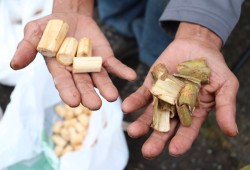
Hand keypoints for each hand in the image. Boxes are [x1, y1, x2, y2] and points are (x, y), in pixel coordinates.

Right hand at [10, 13, 135, 109]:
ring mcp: (92, 66)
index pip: (63, 82)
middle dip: (89, 95)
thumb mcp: (35, 33)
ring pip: (100, 79)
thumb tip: (14, 64)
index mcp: (60, 69)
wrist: (70, 17)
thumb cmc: (50, 27)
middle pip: (84, 85)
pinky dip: (122, 71)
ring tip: (113, 97)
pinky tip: (131, 76)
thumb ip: (27, 48)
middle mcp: (77, 72)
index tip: (73, 101)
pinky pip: (115, 66)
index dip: (68, 91)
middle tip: (95, 105)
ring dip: (107, 87)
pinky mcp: (105, 58)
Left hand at [122, 22, 238, 157]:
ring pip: (150, 115)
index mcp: (194, 112)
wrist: (196, 45)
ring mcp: (162, 98)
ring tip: (133, 132)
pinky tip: (127, 107)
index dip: (181, 141)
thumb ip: (226, 106)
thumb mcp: (225, 84)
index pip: (187, 131)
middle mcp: (176, 109)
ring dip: (141, 124)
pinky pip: (141, 96)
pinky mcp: (151, 86)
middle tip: (148, 151)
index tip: (174, 150)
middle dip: (157, 139)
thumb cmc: (213, 66)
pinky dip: (134, 102)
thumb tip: (232, 132)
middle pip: (165, 127)